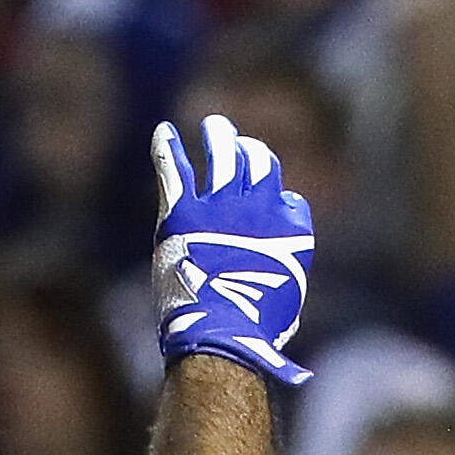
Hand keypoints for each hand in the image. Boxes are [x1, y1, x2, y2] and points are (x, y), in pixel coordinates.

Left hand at [151, 113, 315, 386]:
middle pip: (260, 165)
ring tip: (215, 126)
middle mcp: (260, 209)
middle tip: (240, 142)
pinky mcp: (181, 208)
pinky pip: (175, 166)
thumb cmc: (257, 329)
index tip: (271, 196)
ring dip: (219, 137)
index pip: (288, 198)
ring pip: (222, 156)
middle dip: (252, 152)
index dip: (278, 196)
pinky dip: (168, 147)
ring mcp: (220, 204)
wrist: (221, 328)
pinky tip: (163, 131)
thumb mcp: (285, 308)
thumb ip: (282, 287)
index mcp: (291, 231)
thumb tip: (291, 320)